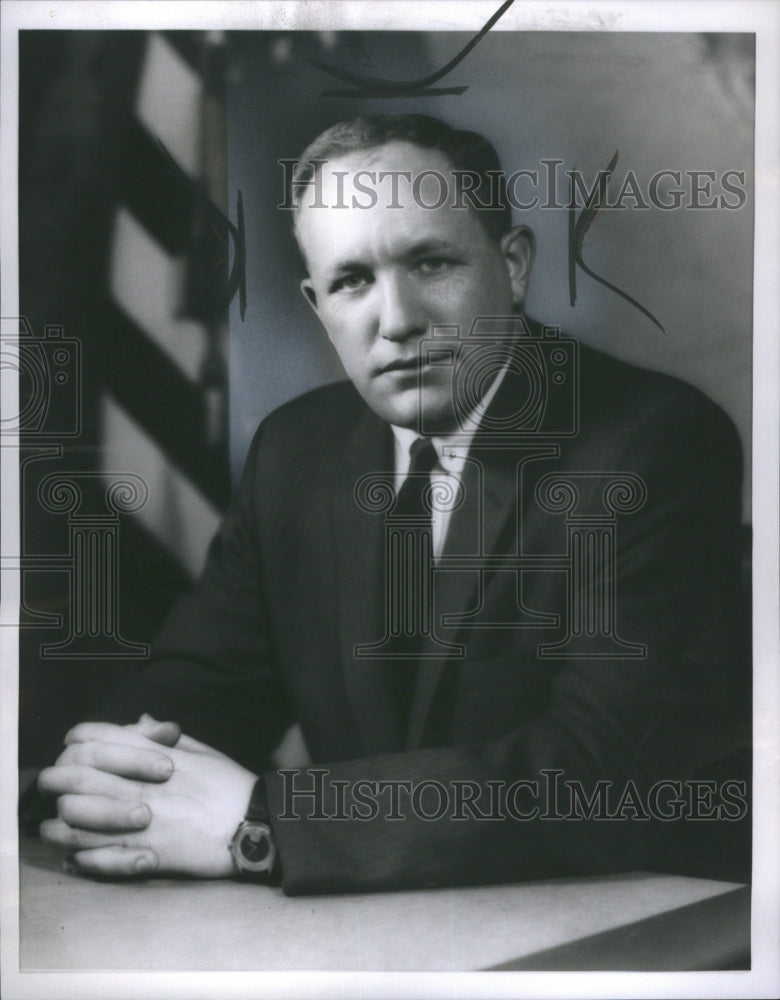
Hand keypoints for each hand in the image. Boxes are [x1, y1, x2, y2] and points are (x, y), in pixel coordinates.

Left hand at [38, 720, 256, 878]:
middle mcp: (147, 785)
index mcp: (159, 755)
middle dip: (57, 776)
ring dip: (60, 820)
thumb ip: (166, 737)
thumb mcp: (202, 751)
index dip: (78, 739)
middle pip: (82, 773)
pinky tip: (75, 857)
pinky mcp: (152, 854)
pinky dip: (84, 857)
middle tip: (48, 782)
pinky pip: (105, 856)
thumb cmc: (232, 785)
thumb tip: (141, 720)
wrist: (258, 824)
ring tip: (52, 824)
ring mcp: (147, 820)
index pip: (103, 737)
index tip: (69, 746)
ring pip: (84, 816)